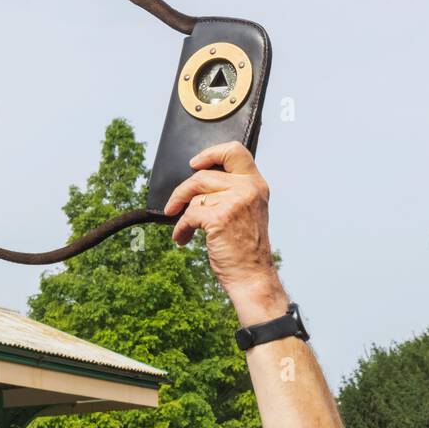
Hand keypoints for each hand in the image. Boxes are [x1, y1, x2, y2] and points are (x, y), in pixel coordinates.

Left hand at [163, 141, 281, 305]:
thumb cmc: (245, 250)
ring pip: (195, 195)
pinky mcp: (220, 217)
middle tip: (173, 206)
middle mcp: (248, 189)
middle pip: (204, 175)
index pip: (235, 151)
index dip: (211, 153)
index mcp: (256, 185)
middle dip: (182, 191)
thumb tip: (198, 184)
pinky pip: (190, 214)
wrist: (251, 276)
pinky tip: (182, 239)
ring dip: (182, 214)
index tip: (194, 164)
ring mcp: (235, 202)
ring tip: (183, 230)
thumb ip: (232, 193)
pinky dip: (181, 228)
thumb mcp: (247, 212)